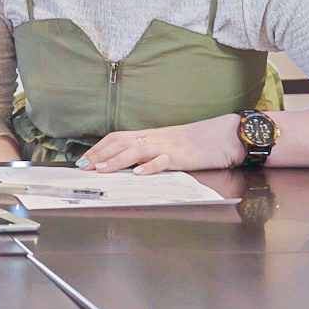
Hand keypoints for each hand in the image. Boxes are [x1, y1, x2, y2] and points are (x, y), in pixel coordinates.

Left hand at [76, 113, 245, 174]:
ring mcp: (168, 146)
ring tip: (102, 169)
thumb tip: (130, 163)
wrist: (225, 135)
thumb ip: (151, 151)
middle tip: (83, 166)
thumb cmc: (198, 142)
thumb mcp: (169, 144)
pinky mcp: (182, 156)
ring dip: (116, 160)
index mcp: (151, 135)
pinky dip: (149, 167)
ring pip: (137, 150)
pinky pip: (164, 161)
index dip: (99, 148)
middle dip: (100, 154)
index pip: (118, 138)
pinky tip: (138, 173)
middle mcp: (155, 138)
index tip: (84, 159)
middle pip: (121, 142)